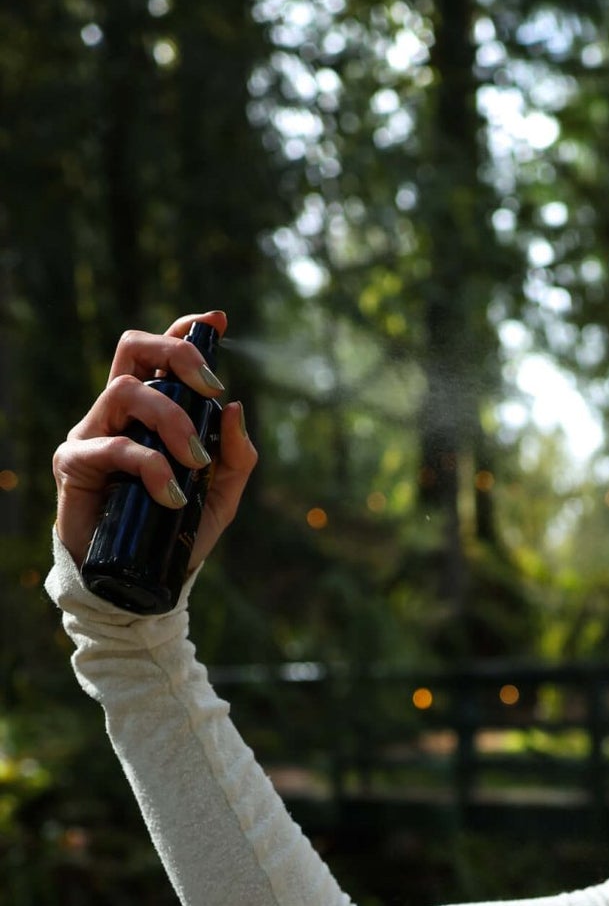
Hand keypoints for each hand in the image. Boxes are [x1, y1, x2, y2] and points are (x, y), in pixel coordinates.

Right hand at [52, 308, 257, 574]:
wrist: (141, 583)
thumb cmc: (177, 532)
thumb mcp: (221, 497)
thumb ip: (236, 458)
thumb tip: (236, 408)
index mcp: (149, 413)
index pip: (158, 356)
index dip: (184, 332)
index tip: (216, 322)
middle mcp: (117, 414)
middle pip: (134, 350)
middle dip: (176, 355)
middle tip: (213, 389)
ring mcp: (92, 434)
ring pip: (125, 390)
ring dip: (171, 420)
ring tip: (197, 463)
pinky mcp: (75, 464)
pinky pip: (114, 447)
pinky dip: (150, 466)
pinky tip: (173, 497)